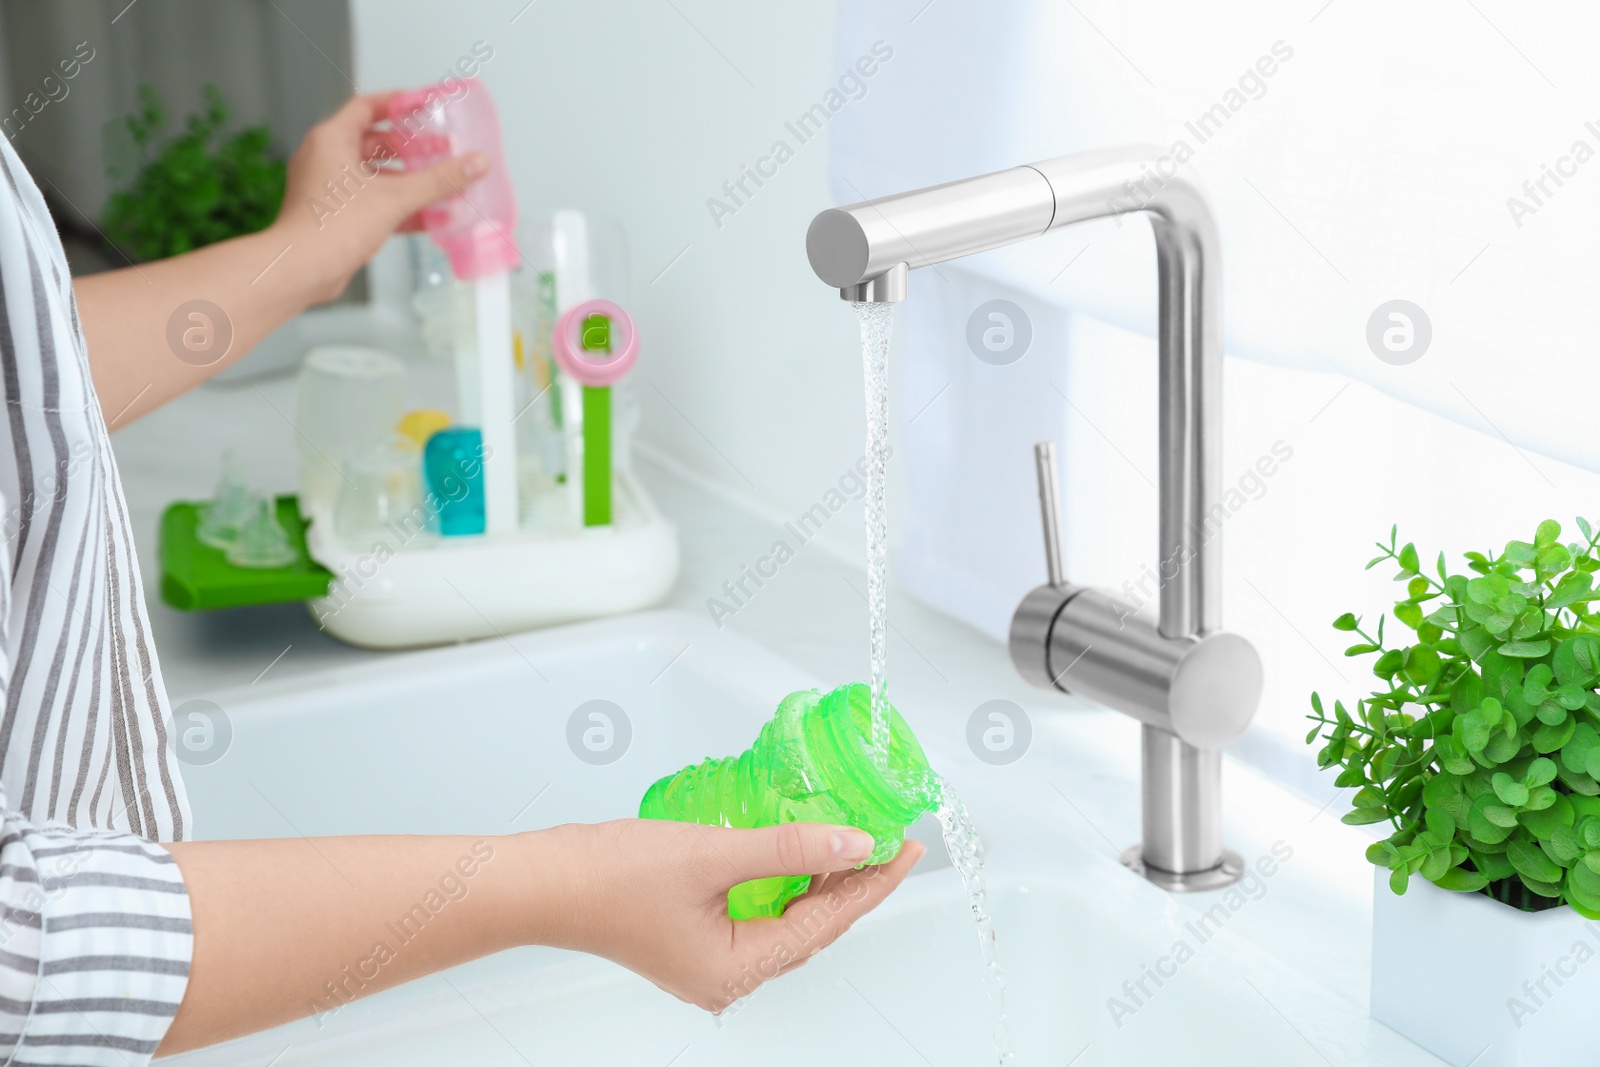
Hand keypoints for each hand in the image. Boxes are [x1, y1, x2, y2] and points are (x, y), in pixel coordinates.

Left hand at [271, 91, 488, 303]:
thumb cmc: (331, 226)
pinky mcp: (336, 215)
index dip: (398, 104)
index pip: (367, 106)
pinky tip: (428, 216)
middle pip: (375, 142)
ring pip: (376, 175)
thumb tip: (474, 164)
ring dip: (408, 180)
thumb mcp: (395, 197)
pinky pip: (373, 201)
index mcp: (331, 139)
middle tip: (441, 151)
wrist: (302, 270)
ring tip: (440, 183)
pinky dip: (398, 205)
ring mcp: (329, 188)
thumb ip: (438, 180)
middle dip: (411, 148)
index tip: (425, 107)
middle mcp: (326, 159)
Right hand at [538, 819, 924, 1010]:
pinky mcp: (692, 939)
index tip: (903, 848)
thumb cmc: (610, 875)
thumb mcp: (713, 853)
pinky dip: (784, 883)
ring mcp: (707, 961)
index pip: (826, 922)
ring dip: (821, 881)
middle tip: (889, 842)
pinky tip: (798, 854)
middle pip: (811, 926)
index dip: (871, 882)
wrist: (542, 881)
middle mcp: (726, 976)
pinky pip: (757, 914)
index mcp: (736, 969)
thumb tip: (853, 845)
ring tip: (855, 843)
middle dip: (853, 883)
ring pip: (786, 920)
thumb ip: (788, 849)